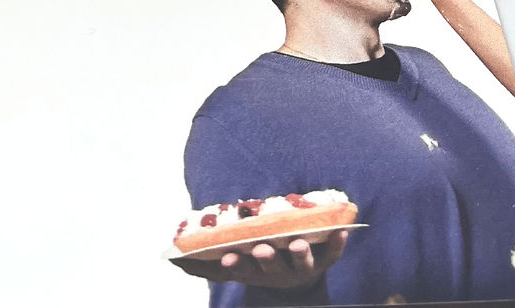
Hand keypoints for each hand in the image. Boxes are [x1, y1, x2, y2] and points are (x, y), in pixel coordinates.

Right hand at [173, 230, 347, 289]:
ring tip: (298, 242)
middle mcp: (278, 270)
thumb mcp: (234, 266)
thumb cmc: (259, 264)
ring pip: (303, 263)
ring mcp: (302, 267)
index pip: (244, 269)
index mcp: (256, 270)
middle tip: (261, 249)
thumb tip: (171, 257)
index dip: (238, 264)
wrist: (296, 286)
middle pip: (272, 266)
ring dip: (300, 253)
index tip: (230, 256)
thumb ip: (205, 263)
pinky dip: (338, 242)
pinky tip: (343, 229)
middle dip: (266, 258)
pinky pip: (334, 254)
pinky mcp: (323, 260)